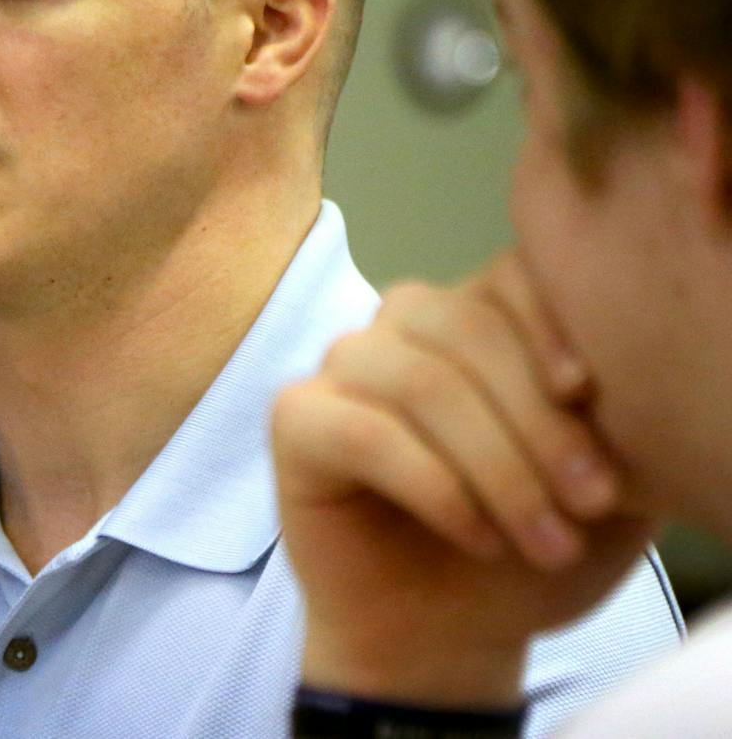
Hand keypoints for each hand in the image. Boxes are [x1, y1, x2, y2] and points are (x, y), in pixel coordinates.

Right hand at [272, 252, 657, 707]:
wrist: (447, 633)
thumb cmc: (524, 548)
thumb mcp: (598, 482)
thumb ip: (613, 422)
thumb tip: (604, 387)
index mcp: (476, 317)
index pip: (509, 274)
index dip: (550, 323)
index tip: (588, 394)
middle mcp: (403, 326)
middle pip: (464, 326)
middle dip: (536, 422)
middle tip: (589, 504)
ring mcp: (342, 365)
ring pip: (418, 381)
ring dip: (494, 467)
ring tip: (543, 540)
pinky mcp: (295, 419)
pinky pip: (364, 431)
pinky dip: (433, 486)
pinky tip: (477, 537)